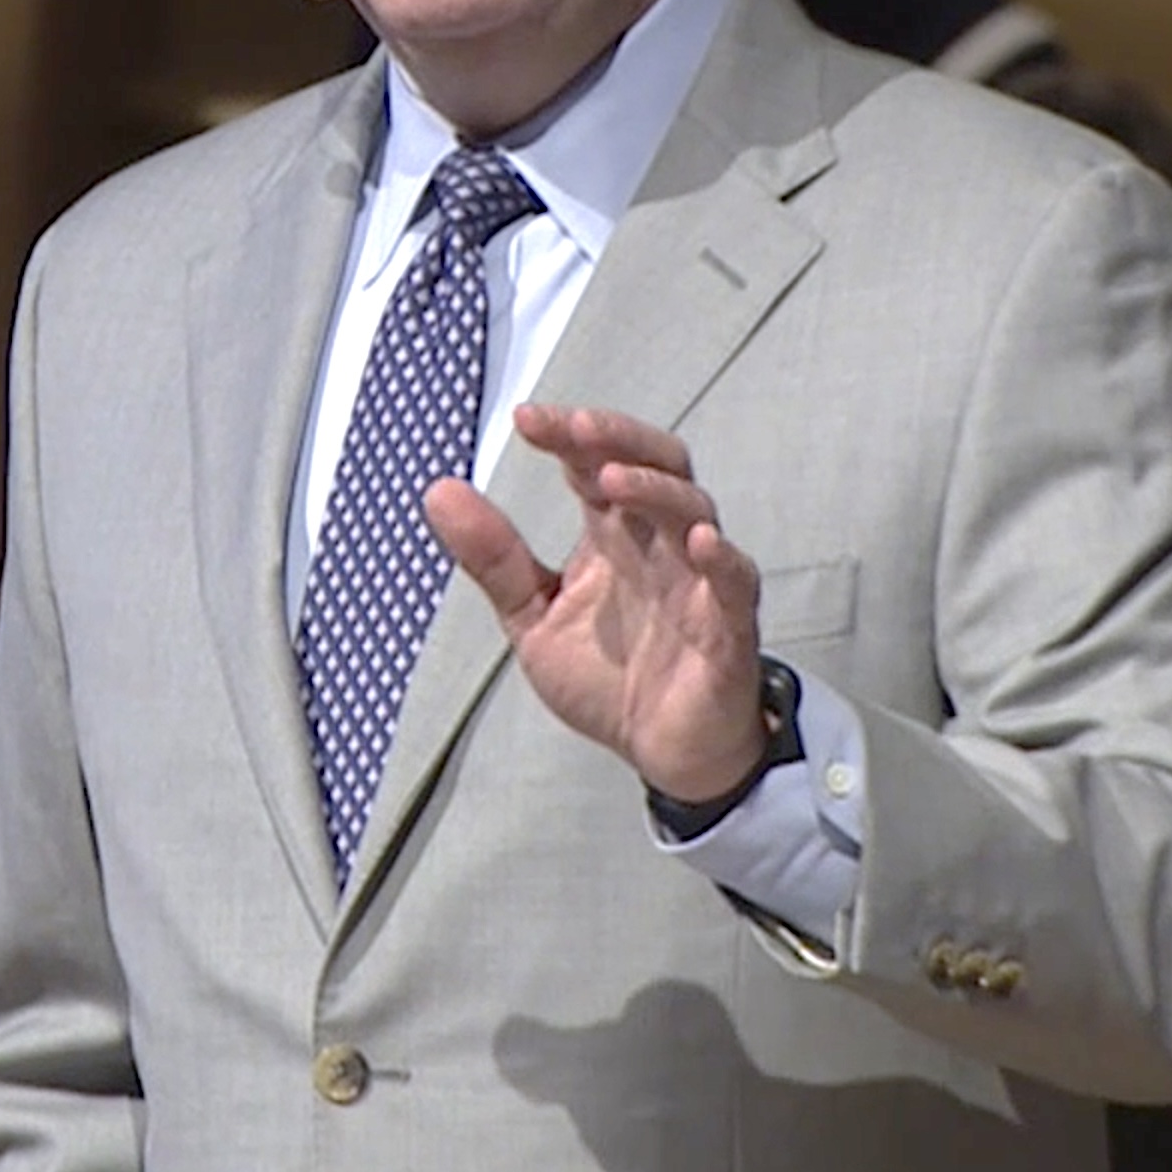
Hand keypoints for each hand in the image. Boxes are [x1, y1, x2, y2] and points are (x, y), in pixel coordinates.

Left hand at [423, 404, 766, 801]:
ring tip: (611, 479)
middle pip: (656, 462)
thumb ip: (494, 559)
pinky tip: (700, 540)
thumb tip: (437, 491)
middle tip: (577, 424)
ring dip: (655, 488)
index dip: (565, 436)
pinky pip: (735, 579)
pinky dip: (722, 556)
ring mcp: (697, 576)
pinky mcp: (728, 622)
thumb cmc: (610, 678)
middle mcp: (659, 540)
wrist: (664, 752)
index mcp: (613, 532)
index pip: (593, 463)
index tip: (525, 419)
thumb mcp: (535, 617)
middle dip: (619, 436)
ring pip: (693, 508)